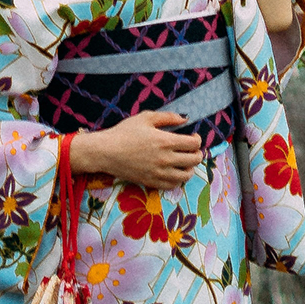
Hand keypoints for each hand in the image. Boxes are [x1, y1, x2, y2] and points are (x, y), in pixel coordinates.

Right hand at [73, 111, 203, 189]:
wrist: (107, 152)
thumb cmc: (125, 132)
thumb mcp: (146, 117)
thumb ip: (168, 117)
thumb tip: (185, 118)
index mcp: (165, 141)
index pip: (194, 144)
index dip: (197, 139)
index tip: (192, 136)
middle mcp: (165, 159)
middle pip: (194, 160)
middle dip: (197, 153)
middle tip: (191, 149)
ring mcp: (159, 173)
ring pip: (186, 175)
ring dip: (189, 168)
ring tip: (184, 161)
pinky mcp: (151, 183)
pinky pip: (173, 186)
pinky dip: (178, 179)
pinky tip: (174, 171)